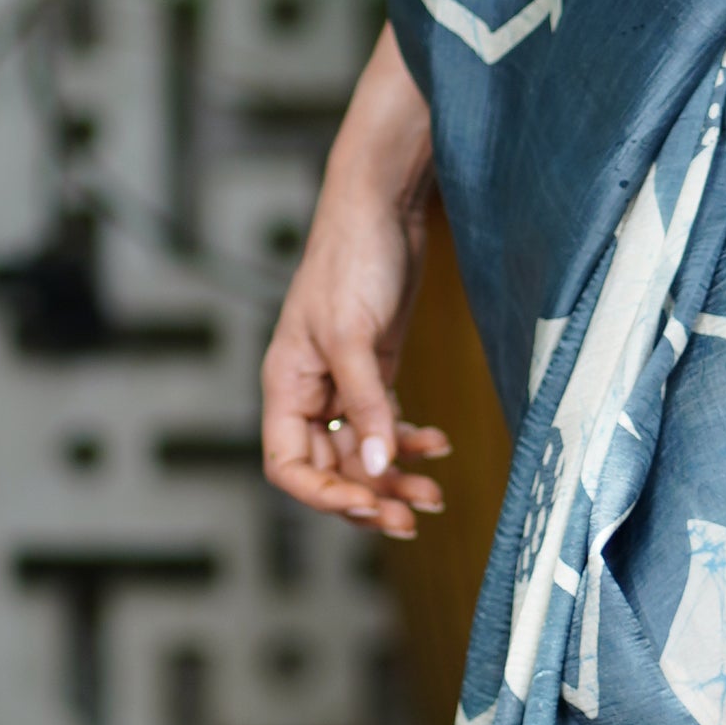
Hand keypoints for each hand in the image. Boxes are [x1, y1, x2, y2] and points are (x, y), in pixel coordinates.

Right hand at [260, 33, 451, 541]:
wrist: (383, 207)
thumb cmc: (351, 259)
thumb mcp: (354, 336)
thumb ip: (367, 404)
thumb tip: (376, 469)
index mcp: (286, 386)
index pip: (287, 464)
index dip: (322, 495)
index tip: (367, 506)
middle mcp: (311, 392)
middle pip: (330, 468)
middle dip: (369, 496)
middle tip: (412, 517)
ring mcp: (345, 384)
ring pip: (364, 453)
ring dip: (396, 477)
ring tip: (434, 496)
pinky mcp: (377, 370)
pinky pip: (386, 425)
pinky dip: (410, 441)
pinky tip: (439, 446)